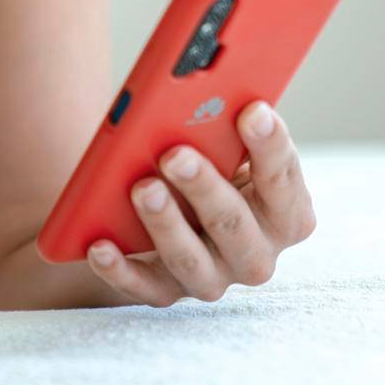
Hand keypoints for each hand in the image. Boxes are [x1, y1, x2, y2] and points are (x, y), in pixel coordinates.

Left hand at [84, 100, 315, 305]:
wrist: (174, 213)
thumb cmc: (212, 167)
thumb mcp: (228, 147)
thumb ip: (229, 128)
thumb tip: (209, 93)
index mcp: (285, 213)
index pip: (283, 180)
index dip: (271, 145)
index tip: (252, 111)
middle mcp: (255, 253)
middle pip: (233, 224)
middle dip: (204, 187)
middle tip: (175, 153)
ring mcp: (212, 277)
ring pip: (190, 259)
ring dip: (165, 223)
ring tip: (141, 188)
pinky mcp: (167, 291)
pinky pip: (143, 288)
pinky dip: (120, 270)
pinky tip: (99, 246)